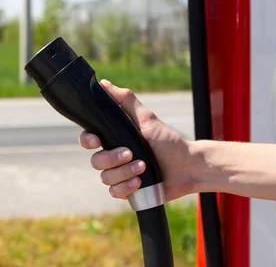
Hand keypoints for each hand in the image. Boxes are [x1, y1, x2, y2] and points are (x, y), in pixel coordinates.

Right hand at [79, 79, 197, 201]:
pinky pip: (114, 193)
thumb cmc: (168, 141)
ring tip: (143, 168)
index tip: (97, 140)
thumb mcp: (147, 118)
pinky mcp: (128, 191)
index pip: (88, 139)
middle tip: (131, 154)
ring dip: (123, 172)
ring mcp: (120, 175)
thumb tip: (104, 84)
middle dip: (112, 158)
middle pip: (96, 161)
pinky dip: (126, 187)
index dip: (87, 141)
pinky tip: (139, 182)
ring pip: (105, 177)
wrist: (188, 167)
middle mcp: (114, 157)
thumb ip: (125, 101)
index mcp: (115, 139)